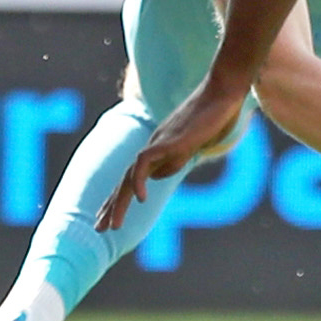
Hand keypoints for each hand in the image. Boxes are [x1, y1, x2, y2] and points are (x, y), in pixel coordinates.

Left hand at [99, 76, 252, 230]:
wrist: (221, 91)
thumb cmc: (211, 115)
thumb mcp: (190, 145)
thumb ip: (173, 160)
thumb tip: (153, 178)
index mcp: (158, 150)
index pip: (131, 177)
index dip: (119, 198)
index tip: (108, 219)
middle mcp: (153, 146)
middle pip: (126, 179)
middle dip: (111, 205)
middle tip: (99, 229)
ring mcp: (159, 142)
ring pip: (131, 174)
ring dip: (119, 201)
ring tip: (113, 225)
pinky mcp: (169, 140)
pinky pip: (146, 161)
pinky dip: (139, 180)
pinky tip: (140, 198)